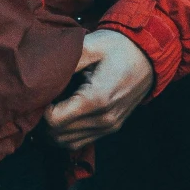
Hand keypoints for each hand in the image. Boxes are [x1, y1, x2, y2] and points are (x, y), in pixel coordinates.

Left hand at [43, 29, 154, 152]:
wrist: (148, 55)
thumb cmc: (118, 46)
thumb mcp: (90, 45)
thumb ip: (66, 60)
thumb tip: (41, 74)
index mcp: (96, 99)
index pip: (55, 120)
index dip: (41, 108)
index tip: (41, 92)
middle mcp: (103, 119)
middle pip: (59, 135)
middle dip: (44, 121)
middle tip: (42, 99)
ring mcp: (109, 126)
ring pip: (69, 143)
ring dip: (55, 130)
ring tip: (51, 107)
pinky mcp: (112, 128)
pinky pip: (83, 141)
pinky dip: (68, 134)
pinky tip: (64, 115)